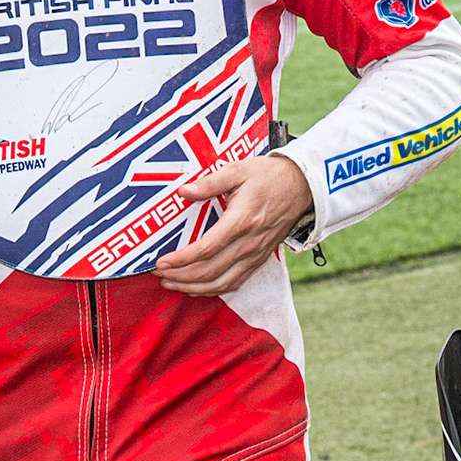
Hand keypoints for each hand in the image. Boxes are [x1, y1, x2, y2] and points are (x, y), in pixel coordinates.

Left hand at [154, 154, 312, 295]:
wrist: (301, 186)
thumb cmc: (267, 176)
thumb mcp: (238, 170)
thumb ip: (209, 182)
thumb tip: (184, 191)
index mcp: (241, 220)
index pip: (207, 249)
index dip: (181, 259)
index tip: (161, 262)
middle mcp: (249, 243)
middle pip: (210, 271)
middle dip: (181, 276)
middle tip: (158, 274)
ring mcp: (255, 254)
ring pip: (221, 283)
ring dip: (194, 288)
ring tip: (171, 283)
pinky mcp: (259, 259)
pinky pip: (234, 282)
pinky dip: (213, 290)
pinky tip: (196, 287)